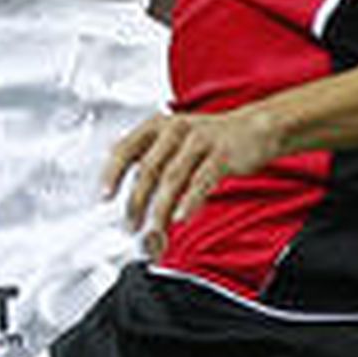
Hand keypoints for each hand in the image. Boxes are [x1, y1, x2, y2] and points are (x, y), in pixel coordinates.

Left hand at [103, 104, 279, 255]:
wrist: (254, 129)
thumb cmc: (209, 141)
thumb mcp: (175, 143)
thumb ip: (152, 164)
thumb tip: (130, 199)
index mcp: (158, 126)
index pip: (125, 148)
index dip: (112, 173)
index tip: (104, 196)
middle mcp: (176, 129)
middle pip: (148, 168)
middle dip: (136, 201)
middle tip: (131, 225)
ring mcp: (200, 141)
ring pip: (173, 178)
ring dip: (161, 208)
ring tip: (155, 230)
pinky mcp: (222, 155)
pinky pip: (202, 180)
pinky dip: (190, 201)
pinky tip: (182, 217)